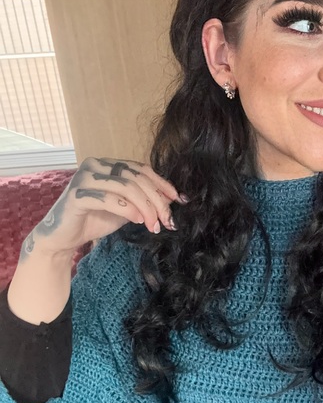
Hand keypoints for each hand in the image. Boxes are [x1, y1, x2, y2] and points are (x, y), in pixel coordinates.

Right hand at [21, 157, 183, 258]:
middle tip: (168, 220)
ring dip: (146, 207)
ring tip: (155, 225)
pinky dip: (128, 210)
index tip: (179, 200)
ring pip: (126, 187)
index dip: (162, 184)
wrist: (63, 238)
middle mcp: (95, 165)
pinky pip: (109, 198)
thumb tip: (172, 200)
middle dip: (157, 200)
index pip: (141, 169)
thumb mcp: (126, 208)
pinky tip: (138, 221)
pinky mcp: (76, 195)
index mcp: (107, 164)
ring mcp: (84, 178)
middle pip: (136, 178)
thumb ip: (143, 200)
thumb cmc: (94, 220)